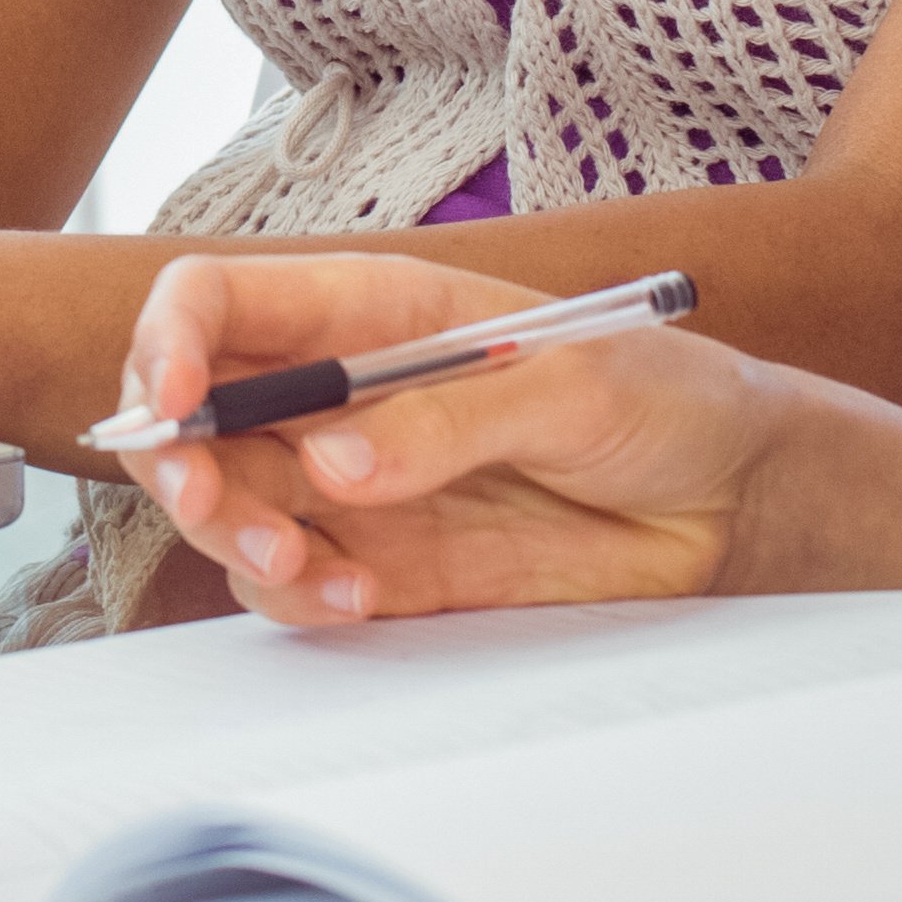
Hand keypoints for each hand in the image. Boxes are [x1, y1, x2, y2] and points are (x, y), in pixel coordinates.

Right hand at [120, 249, 832, 627]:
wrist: (729, 497)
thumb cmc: (661, 397)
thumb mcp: (569, 383)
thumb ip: (448, 420)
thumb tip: (333, 466)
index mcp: (371, 309)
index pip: (220, 300)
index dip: (172, 340)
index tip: (175, 400)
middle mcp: (340, 393)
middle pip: (194, 413)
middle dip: (177, 461)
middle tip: (215, 506)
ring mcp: (353, 483)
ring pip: (227, 506)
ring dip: (236, 541)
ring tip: (306, 567)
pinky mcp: (381, 563)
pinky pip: (291, 585)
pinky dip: (298, 600)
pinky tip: (359, 598)